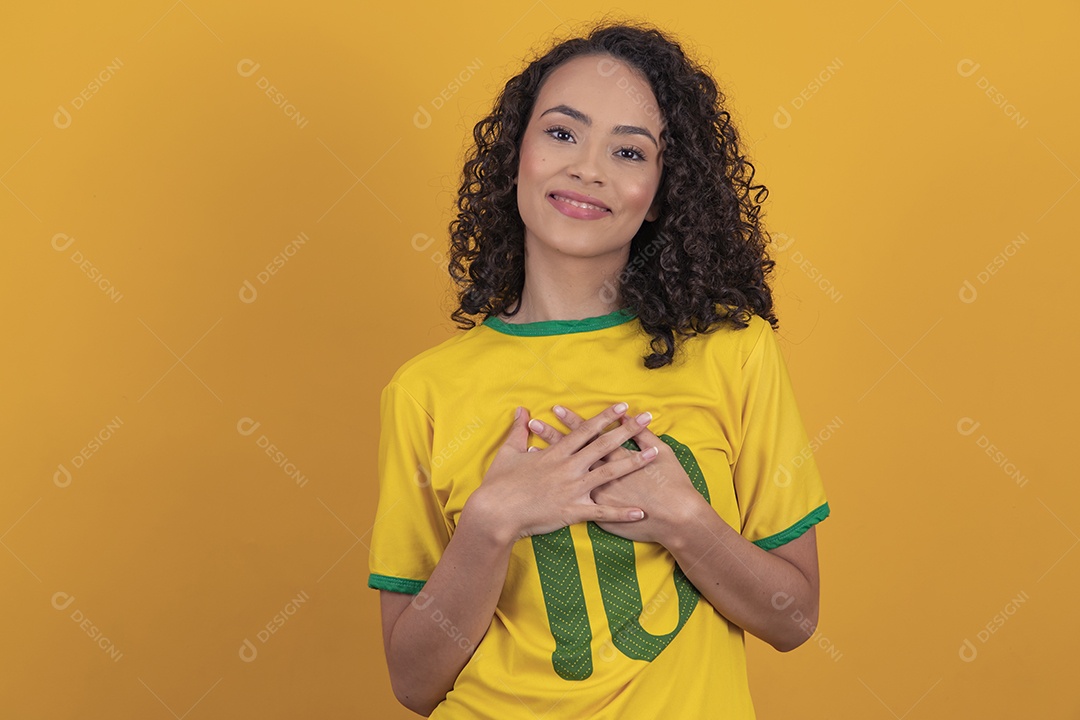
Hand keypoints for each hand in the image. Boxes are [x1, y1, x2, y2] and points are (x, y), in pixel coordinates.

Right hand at [462, 403, 659, 543]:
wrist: (495, 512)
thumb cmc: (499, 484)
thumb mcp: (508, 452)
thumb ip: (518, 430)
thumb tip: (521, 410)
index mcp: (556, 453)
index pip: (585, 430)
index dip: (606, 417)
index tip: (623, 407)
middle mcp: (569, 467)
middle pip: (604, 445)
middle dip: (627, 430)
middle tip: (648, 418)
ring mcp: (573, 489)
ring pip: (609, 473)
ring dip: (633, 463)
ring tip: (654, 454)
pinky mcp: (573, 510)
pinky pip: (603, 512)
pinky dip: (622, 512)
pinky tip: (640, 512)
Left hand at [526, 405, 702, 543]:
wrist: (677, 518)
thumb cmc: (672, 484)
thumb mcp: (662, 452)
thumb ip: (644, 436)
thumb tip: (629, 418)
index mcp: (616, 457)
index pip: (589, 435)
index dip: (572, 421)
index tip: (556, 409)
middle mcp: (602, 475)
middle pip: (571, 452)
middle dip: (552, 437)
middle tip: (534, 423)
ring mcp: (597, 495)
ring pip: (567, 476)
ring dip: (550, 463)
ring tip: (530, 450)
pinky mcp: (599, 514)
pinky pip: (573, 502)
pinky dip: (557, 494)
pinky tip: (543, 487)